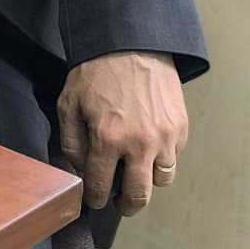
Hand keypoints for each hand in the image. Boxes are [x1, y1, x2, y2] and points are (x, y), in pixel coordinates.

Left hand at [56, 51, 188, 214]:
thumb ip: (71, 143)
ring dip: (148, 181)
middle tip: (120, 203)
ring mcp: (164, 136)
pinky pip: (174, 156)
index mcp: (108, 140)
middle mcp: (140, 144)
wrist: (131, 42)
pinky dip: (163, 158)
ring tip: (137, 173)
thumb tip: (79, 170)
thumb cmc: (97, 71)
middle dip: (126, 206)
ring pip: (162, 179)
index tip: (96, 200)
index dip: (96, 199)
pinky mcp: (180, 126)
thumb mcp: (69, 105)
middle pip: (139, 196)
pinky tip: (149, 148)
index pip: (101, 188)